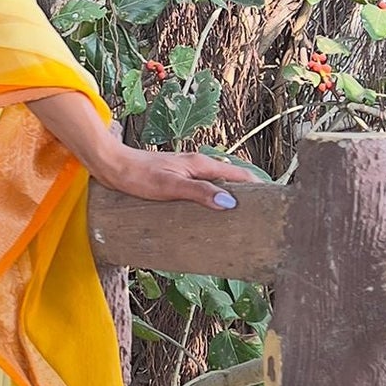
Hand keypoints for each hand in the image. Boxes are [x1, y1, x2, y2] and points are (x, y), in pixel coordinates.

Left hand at [93, 140, 256, 209]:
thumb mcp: (170, 186)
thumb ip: (199, 193)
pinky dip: (210, 199)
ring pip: (216, 185)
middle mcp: (197, 166)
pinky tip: (207, 213)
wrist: (111, 165)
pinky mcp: (174, 179)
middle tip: (261, 219)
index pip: (240, 176)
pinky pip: (201, 190)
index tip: (275, 205)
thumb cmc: (137, 176)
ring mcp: (186, 172)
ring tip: (239, 220)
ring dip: (228, 198)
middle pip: (231, 180)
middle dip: (247, 196)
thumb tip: (230, 202)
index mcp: (201, 165)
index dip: (259, 188)